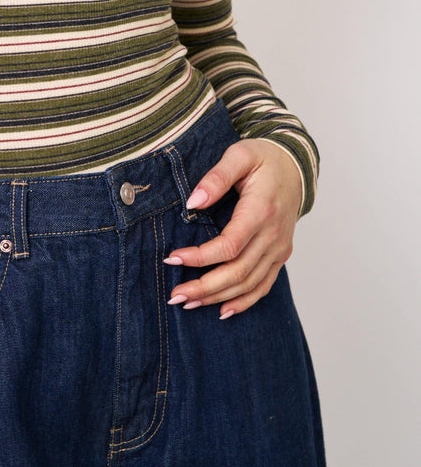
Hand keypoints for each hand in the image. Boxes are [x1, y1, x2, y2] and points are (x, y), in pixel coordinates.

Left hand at [164, 138, 303, 319]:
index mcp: (261, 211)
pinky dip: (245, 301)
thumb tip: (193, 202)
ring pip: (249, 284)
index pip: (229, 245)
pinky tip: (223, 310)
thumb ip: (216, 177)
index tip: (171, 258)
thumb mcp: (239, 155)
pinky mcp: (280, 255)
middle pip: (238, 272)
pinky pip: (264, 285)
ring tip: (188, 303)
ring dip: (218, 297)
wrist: (295, 166)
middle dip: (204, 288)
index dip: (200, 257)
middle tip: (175, 295)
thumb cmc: (264, 158)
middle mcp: (273, 236)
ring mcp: (279, 249)